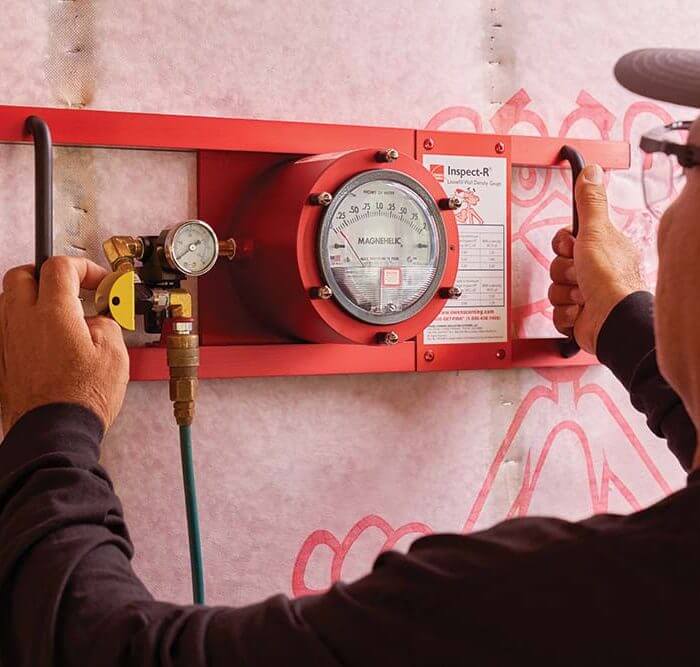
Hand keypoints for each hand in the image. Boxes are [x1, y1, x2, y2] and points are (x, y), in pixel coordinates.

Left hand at [0, 257, 128, 433]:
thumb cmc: (82, 398)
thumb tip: (97, 320)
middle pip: (22, 274)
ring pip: (8, 299)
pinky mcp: (1, 360)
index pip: (60, 267)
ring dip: (31, 297)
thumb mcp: (115, 354)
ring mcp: (6, 340)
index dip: (84, 268)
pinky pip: (5, 328)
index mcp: (52, 313)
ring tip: (57, 313)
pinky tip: (43, 339)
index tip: (99, 281)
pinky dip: (23, 324)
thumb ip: (106, 324)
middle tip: (72, 288)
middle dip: (48, 273)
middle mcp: (22, 321)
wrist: (55, 431)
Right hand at [548, 164, 646, 353]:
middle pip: (557, 265)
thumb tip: (591, 172)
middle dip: (563, 272)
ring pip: (555, 289)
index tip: (571, 246)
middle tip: (579, 274)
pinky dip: (566, 313)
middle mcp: (596, 272)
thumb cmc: (610, 280)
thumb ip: (590, 202)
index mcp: (602, 249)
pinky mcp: (578, 317)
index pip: (566, 241)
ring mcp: (587, 296)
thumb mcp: (596, 232)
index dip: (563, 244)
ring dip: (564, 293)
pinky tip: (580, 311)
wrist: (612, 321)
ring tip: (583, 296)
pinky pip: (556, 312)